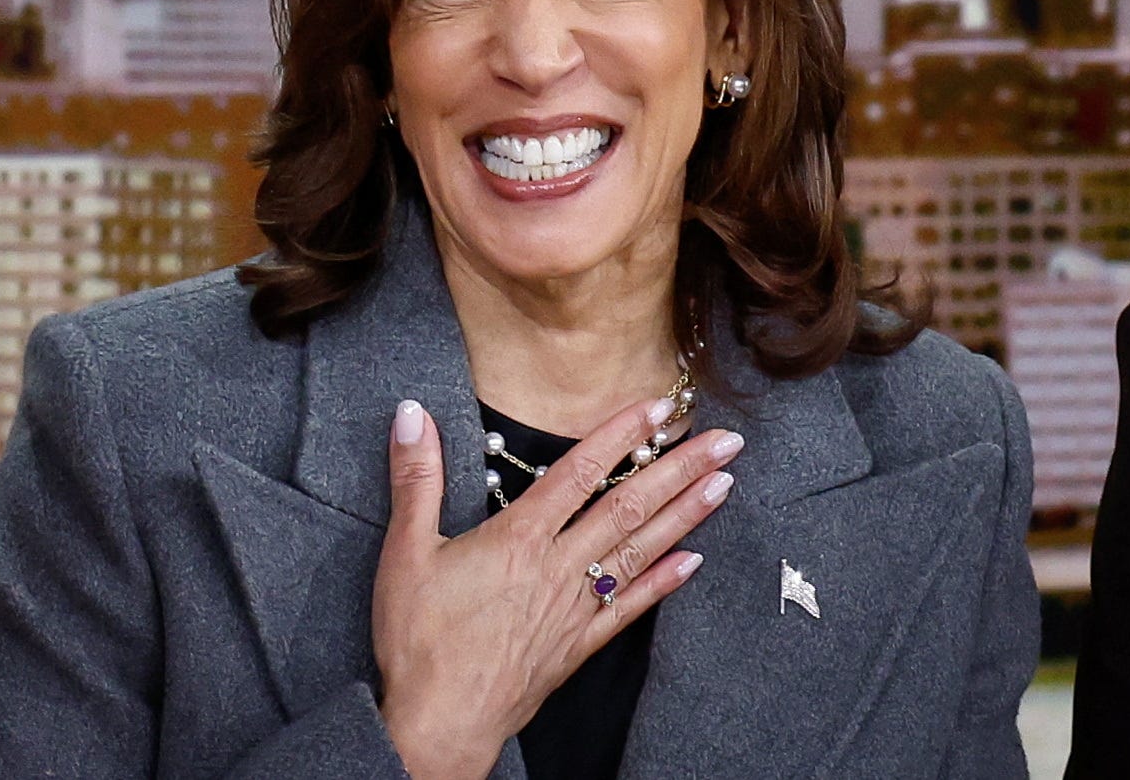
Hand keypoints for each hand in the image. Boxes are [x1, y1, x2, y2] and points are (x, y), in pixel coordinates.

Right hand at [372, 397, 742, 779]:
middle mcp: (557, 568)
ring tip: (724, 485)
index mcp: (518, 538)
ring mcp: (574, 609)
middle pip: (627, 507)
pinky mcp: (577, 645)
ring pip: (639, 551)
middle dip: (679, 469)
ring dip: (685, 515)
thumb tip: (411, 413)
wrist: (438, 722)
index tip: (656, 407)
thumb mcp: (404, 550)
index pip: (579, 472)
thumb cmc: (418, 639)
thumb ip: (415, 478)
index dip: (619, 435)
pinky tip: (693, 562)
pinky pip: (629, 608)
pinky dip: (663, 583)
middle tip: (725, 442)